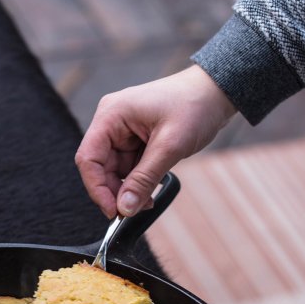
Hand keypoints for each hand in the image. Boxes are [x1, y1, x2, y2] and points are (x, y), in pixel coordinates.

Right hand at [74, 65, 236, 218]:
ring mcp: (122, 131)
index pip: (88, 158)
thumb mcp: (170, 146)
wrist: (216, 92)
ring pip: (114, 171)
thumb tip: (124, 208)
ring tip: (148, 200)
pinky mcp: (134, 140)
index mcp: (111, 115)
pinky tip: (150, 190)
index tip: (113, 211)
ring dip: (129, 190)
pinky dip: (138, 182)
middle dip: (116, 191)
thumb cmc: (194, 105)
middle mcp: (111, 122)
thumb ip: (144, 179)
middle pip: (100, 168)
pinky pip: (128, 168)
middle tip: (134, 210)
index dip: (97, 188)